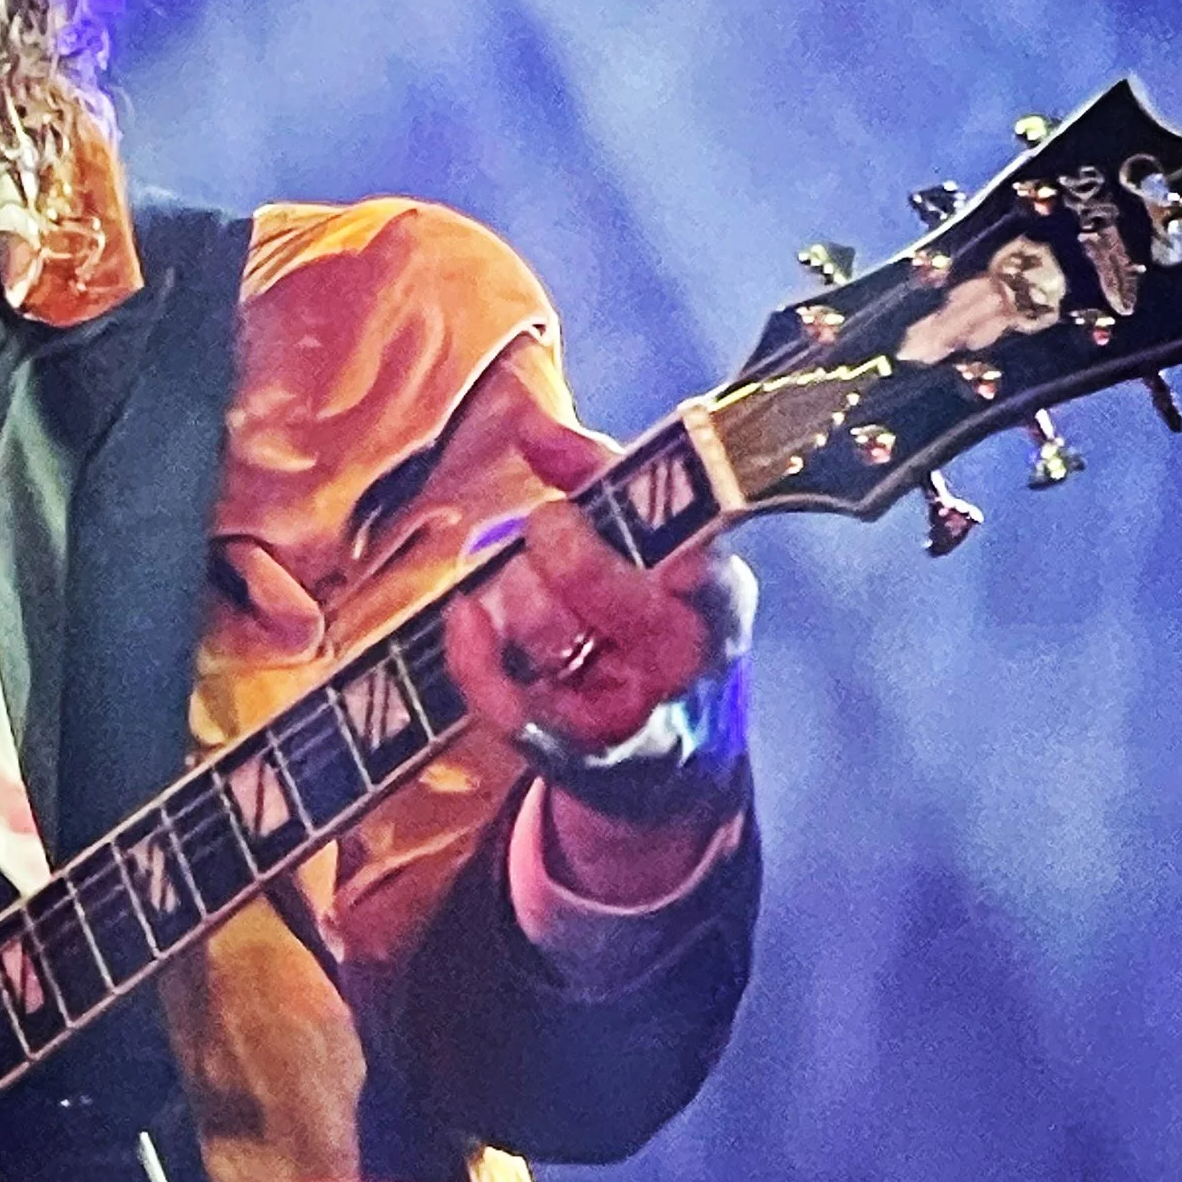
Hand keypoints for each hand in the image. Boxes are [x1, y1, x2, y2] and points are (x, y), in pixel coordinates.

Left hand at [444, 406, 750, 906]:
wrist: (660, 759)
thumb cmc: (643, 622)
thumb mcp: (644, 548)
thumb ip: (594, 476)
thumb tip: (529, 421)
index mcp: (717, 592)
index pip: (692, 545)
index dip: (631, 516)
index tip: (577, 495)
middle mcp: (686, 658)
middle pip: (626, 604)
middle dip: (572, 558)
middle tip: (545, 528)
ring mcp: (633, 712)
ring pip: (558, 642)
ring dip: (521, 598)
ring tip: (524, 588)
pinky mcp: (579, 756)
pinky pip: (510, 702)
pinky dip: (476, 658)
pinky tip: (465, 618)